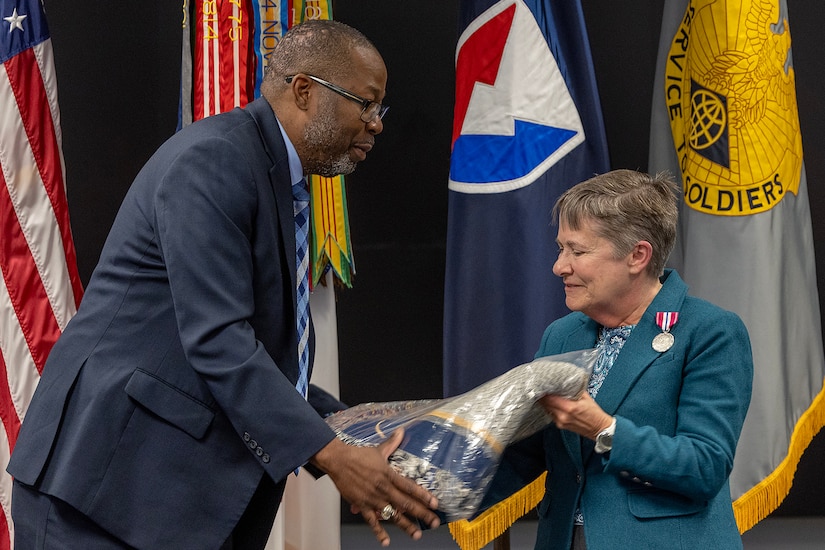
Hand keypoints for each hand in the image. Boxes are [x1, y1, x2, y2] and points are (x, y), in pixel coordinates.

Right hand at [310, 428, 439, 546]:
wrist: (338, 460)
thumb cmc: (357, 456)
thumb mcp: (378, 450)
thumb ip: (392, 443)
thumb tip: (401, 432)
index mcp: (388, 474)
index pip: (410, 487)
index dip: (424, 496)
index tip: (434, 503)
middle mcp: (383, 488)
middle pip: (406, 503)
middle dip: (422, 513)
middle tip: (434, 521)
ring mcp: (372, 498)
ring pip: (392, 515)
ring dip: (405, 525)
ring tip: (416, 534)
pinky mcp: (361, 505)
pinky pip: (371, 521)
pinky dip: (378, 532)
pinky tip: (386, 541)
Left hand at [540, 391, 612, 439]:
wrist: (599, 429)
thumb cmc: (594, 413)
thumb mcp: (586, 397)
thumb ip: (574, 389)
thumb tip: (565, 381)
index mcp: (569, 407)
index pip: (549, 398)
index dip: (544, 391)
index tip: (542, 384)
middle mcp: (563, 416)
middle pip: (545, 403)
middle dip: (543, 395)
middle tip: (542, 387)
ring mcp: (560, 422)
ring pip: (546, 409)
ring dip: (545, 402)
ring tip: (546, 394)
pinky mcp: (560, 425)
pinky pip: (551, 414)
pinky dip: (550, 408)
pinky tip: (553, 403)